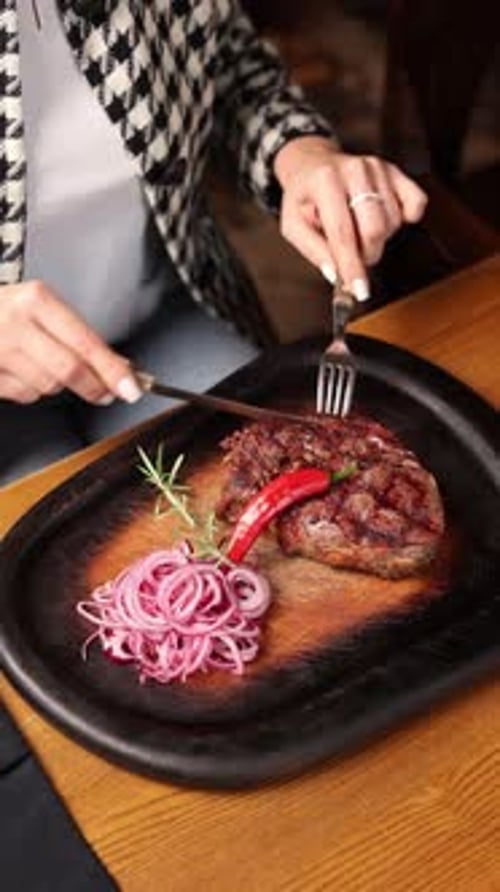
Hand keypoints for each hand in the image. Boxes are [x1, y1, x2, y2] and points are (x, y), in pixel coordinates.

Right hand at [0, 280, 142, 404]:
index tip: (131, 387)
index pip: (85, 343)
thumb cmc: (3, 309)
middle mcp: (15, 323)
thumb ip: (79, 336)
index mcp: (35, 301)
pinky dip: (30, 389)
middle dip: (93, 386)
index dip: (112, 370)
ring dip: (56, 384)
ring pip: (47, 386)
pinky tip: (21, 370)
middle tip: (105, 392)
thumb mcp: (41, 308)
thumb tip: (119, 366)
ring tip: (43, 364)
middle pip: (69, 370)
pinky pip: (24, 394)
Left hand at [274, 136, 427, 300]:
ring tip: (357, 226)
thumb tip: (336, 274)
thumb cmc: (304, 198)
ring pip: (392, 223)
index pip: (343, 232)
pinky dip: (406, 218)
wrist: (314, 165)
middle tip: (352, 254)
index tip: (359, 290)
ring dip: (377, 238)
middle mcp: (355, 170)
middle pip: (375, 229)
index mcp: (324, 181)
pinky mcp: (396, 171)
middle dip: (366, 254)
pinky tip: (384, 217)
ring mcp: (379, 168)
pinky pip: (416, 203)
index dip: (352, 265)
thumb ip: (313, 250)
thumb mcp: (293, 226)